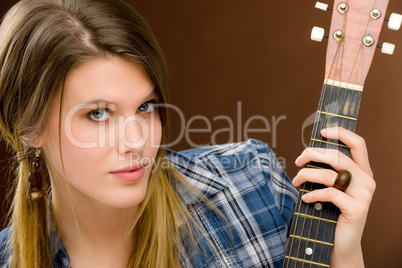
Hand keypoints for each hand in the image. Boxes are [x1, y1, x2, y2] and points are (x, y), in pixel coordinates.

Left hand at [292, 127, 374, 267]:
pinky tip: (304, 199)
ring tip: (296, 181)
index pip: (358, 144)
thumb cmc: (330, 213)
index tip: (323, 132)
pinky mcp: (357, 208)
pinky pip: (330, 193)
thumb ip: (327, 171)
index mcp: (362, 171)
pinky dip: (313, 194)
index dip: (341, 133)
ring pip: (330, 174)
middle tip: (298, 161)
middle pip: (337, 156)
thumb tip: (307, 153)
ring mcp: (364, 194)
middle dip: (312, 155)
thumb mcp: (330, 187)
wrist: (340, 245)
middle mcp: (366, 180)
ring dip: (307, 175)